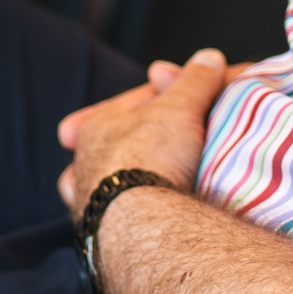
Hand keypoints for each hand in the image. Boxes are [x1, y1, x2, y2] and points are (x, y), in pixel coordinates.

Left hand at [55, 48, 232, 216]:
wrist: (142, 226)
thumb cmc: (153, 157)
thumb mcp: (181, 107)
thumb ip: (194, 81)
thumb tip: (208, 57)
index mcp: (98, 125)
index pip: (136, 101)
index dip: (166, 94)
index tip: (190, 95)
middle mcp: (84, 162)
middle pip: (117, 141)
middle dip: (136, 137)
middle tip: (164, 138)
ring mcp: (89, 202)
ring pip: (106, 181)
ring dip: (125, 177)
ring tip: (152, 179)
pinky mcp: (102, 236)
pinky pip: (114, 215)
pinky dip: (128, 210)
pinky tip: (143, 215)